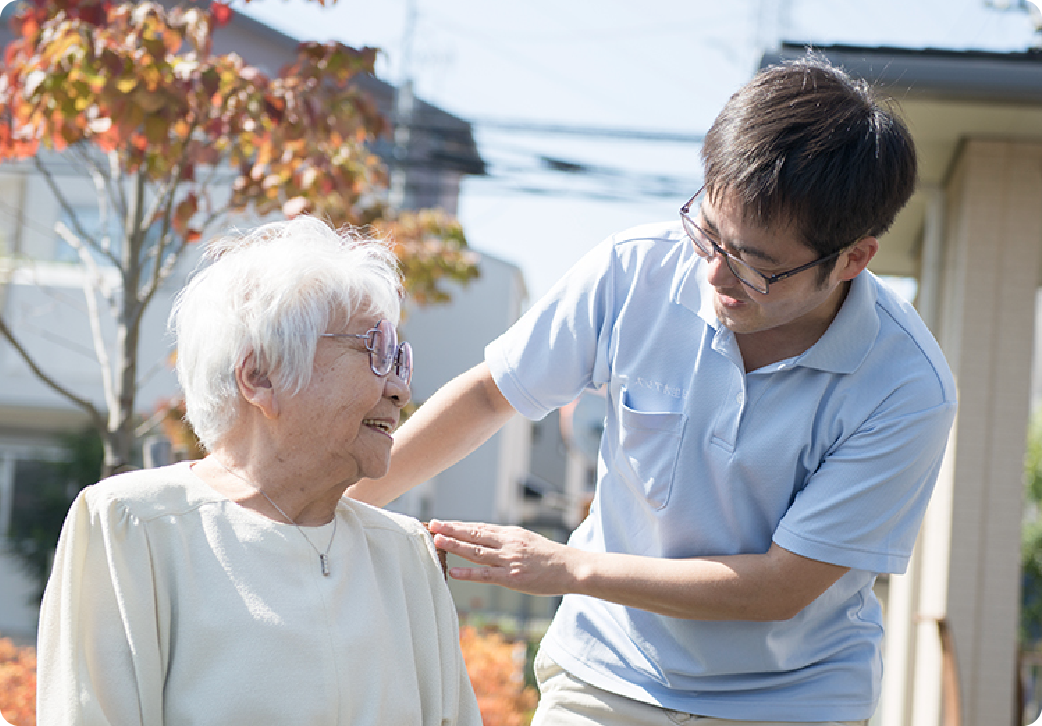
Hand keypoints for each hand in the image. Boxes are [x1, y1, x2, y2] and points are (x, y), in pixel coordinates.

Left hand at [427, 520, 577, 595]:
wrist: (570, 568)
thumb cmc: (549, 556)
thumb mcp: (527, 540)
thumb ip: (506, 540)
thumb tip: (485, 539)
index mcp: (510, 533)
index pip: (478, 527)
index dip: (458, 525)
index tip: (441, 523)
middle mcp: (507, 543)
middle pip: (474, 534)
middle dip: (451, 529)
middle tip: (431, 525)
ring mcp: (509, 560)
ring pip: (476, 551)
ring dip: (455, 545)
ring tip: (437, 540)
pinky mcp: (512, 577)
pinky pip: (486, 575)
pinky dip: (468, 572)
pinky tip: (453, 570)